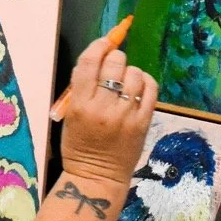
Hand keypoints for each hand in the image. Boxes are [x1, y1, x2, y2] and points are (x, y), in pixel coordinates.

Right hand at [61, 38, 157, 186]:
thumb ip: (81, 89)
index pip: (89, 63)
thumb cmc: (78, 146)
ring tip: (125, 81)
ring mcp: (125, 115)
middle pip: (114, 64)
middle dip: (114, 58)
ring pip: (134, 74)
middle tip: (113, 66)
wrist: (96, 176)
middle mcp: (103, 107)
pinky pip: (150, 90)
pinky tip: (139, 86)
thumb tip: (98, 60)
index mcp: (80, 105)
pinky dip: (145, 82)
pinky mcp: (143, 122)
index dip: (98, 46)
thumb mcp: (70, 115)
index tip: (103, 43)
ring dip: (129, 72)